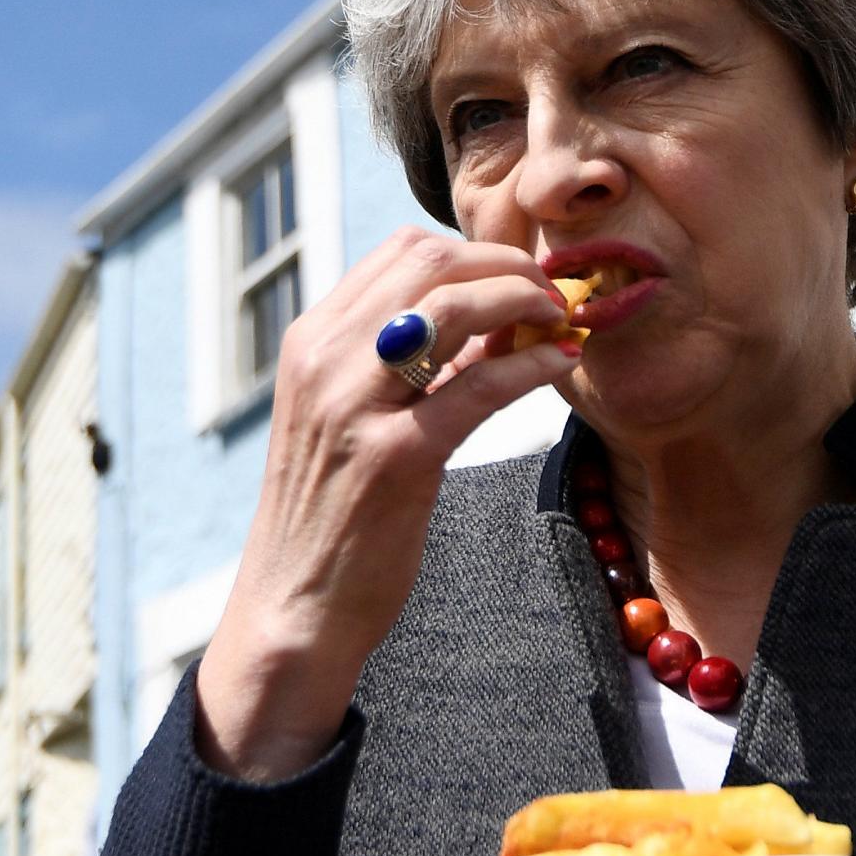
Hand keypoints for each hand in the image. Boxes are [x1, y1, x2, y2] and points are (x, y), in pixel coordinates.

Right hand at [196, 228, 579, 780]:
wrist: (295, 604)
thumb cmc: (335, 513)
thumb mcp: (355, 418)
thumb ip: (410, 364)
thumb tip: (494, 317)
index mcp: (312, 342)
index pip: (403, 252)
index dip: (476, 251)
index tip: (521, 276)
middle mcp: (325, 361)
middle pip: (430, 262)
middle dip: (506, 265)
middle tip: (552, 294)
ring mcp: (354, 406)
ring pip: (454, 306)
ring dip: (523, 300)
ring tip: (560, 320)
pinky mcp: (394, 457)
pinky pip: (478, 384)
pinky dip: (530, 364)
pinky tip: (559, 365)